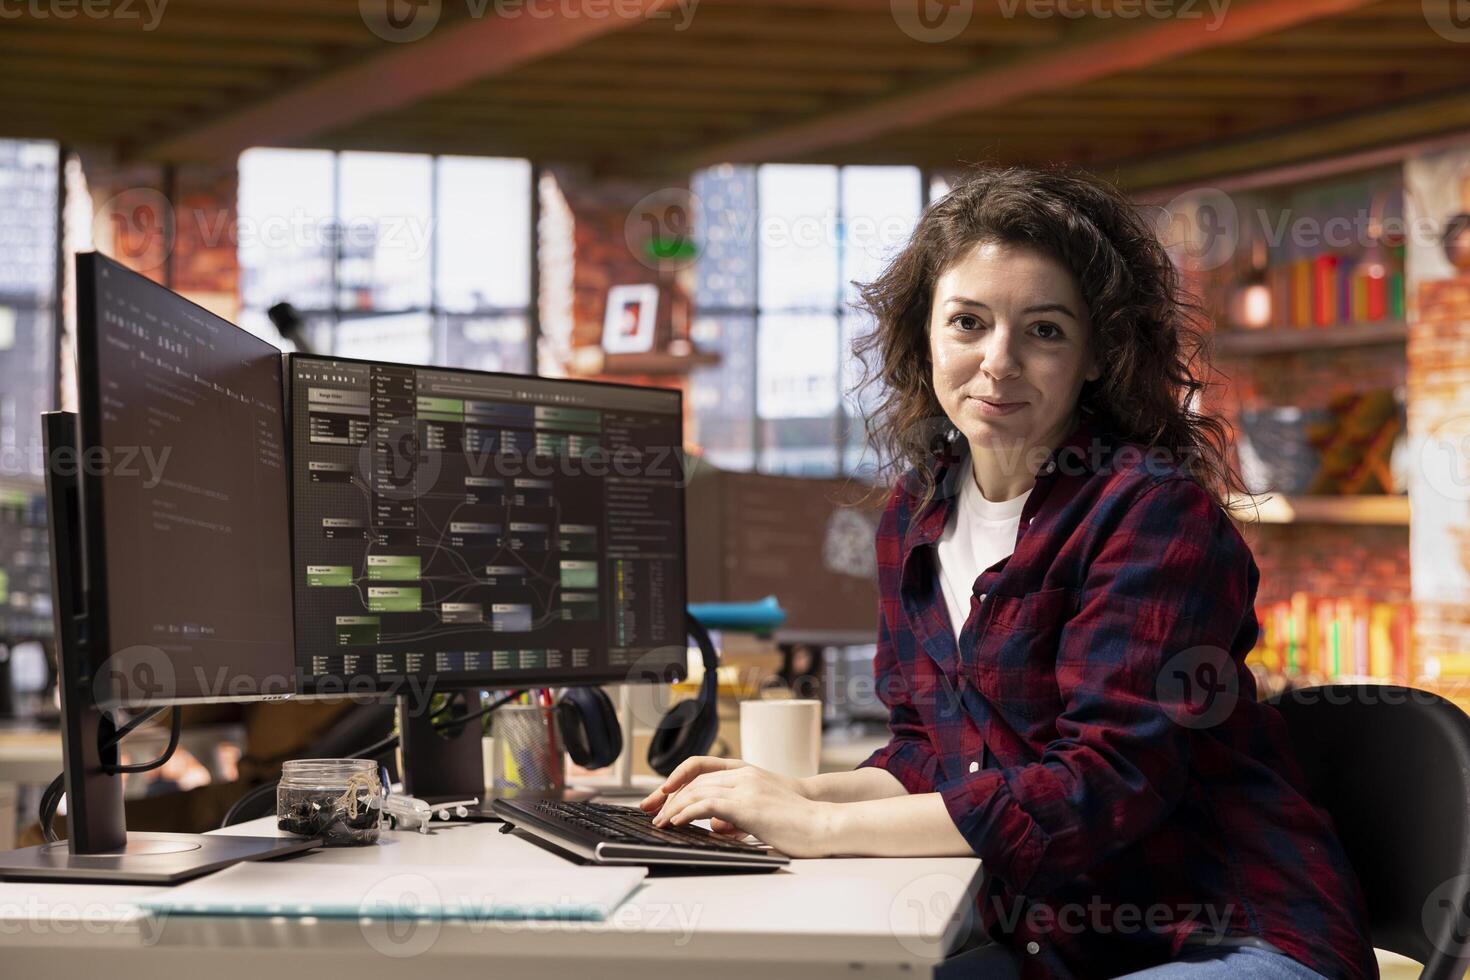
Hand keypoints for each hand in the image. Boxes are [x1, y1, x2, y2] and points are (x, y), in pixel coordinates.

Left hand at [638, 756, 835, 857]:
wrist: (823, 823)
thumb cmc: (796, 821)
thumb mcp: (760, 811)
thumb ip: (734, 815)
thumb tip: (712, 826)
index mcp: (746, 772)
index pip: (700, 766)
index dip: (676, 777)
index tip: (660, 793)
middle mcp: (743, 775)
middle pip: (693, 779)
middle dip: (666, 795)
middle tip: (649, 810)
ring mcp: (745, 788)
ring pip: (696, 791)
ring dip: (672, 807)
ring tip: (658, 821)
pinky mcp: (747, 805)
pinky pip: (706, 805)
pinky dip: (685, 812)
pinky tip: (675, 822)